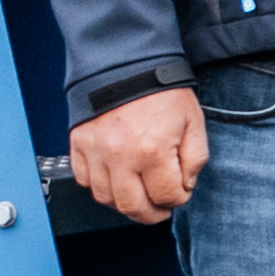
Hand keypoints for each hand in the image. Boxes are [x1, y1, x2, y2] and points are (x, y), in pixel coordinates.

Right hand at [60, 84, 203, 224]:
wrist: (126, 61)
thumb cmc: (159, 88)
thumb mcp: (193, 121)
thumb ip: (195, 158)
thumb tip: (185, 185)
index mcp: (152, 150)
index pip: (166, 196)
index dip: (179, 199)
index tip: (180, 192)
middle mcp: (120, 156)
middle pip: (133, 207)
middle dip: (151, 214)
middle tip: (160, 208)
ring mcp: (96, 152)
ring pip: (106, 198)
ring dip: (124, 203)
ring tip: (139, 195)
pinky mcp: (79, 145)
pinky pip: (84, 180)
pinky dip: (99, 186)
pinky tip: (115, 180)